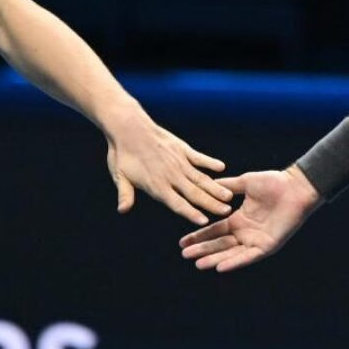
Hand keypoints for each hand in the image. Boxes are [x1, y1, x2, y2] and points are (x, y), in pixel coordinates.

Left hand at [106, 109, 232, 224]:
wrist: (128, 127)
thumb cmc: (121, 154)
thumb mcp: (119, 176)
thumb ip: (125, 194)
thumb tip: (122, 210)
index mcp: (156, 185)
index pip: (177, 203)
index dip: (191, 212)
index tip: (204, 221)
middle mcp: (171, 175)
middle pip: (194, 193)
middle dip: (211, 203)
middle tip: (227, 212)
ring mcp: (178, 161)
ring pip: (200, 177)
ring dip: (214, 187)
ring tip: (228, 196)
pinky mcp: (181, 148)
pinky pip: (198, 157)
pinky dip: (209, 162)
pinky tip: (221, 167)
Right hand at [179, 166, 320, 271]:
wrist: (295, 187)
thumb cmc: (273, 182)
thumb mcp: (244, 183)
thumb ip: (227, 187)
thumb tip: (208, 184)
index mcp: (239, 219)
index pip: (214, 231)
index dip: (199, 236)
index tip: (182, 242)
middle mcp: (246, 232)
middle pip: (219, 244)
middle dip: (202, 250)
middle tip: (185, 255)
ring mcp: (256, 240)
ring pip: (231, 253)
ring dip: (214, 259)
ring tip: (197, 264)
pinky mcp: (267, 246)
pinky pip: (248, 256)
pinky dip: (234, 262)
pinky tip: (220, 267)